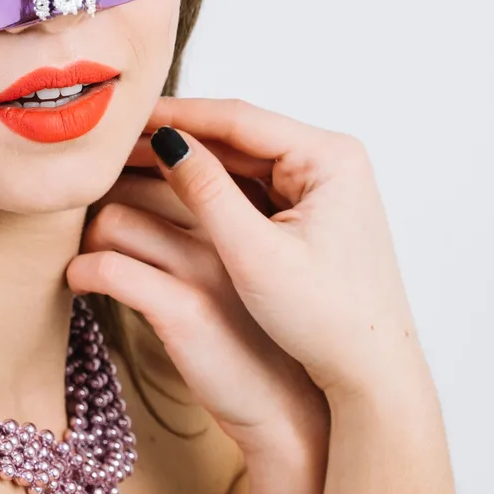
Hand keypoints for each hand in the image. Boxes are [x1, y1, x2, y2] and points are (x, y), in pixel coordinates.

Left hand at [66, 150, 328, 458]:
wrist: (291, 412)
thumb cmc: (259, 336)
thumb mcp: (240, 266)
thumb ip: (202, 223)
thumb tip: (133, 189)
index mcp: (246, 208)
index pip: (173, 156)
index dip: (131, 161)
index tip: (107, 177)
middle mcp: (228, 227)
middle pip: (136, 179)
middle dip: (102, 193)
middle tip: (84, 216)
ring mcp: (206, 267)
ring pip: (116, 217)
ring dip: (87, 235)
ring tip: (88, 255)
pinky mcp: (183, 309)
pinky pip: (109, 268)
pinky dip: (82, 271)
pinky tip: (82, 283)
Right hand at [70, 97, 423, 416]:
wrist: (374, 377)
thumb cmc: (328, 321)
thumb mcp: (255, 254)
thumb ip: (208, 192)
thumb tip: (166, 140)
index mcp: (330, 158)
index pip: (239, 119)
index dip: (178, 115)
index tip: (128, 116)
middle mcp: (331, 162)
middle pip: (240, 136)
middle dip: (180, 138)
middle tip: (119, 138)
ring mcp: (323, 188)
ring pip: (244, 161)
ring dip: (193, 162)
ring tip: (134, 159)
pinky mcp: (313, 215)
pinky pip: (254, 188)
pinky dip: (214, 188)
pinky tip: (172, 188)